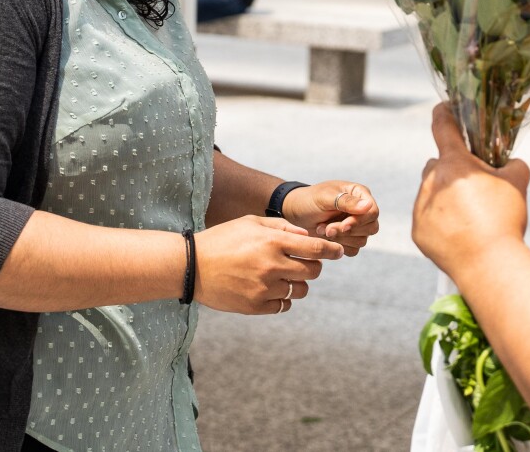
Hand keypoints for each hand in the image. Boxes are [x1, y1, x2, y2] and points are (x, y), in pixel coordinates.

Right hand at [193, 215, 343, 314]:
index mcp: (273, 242)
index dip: (332, 250)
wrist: (190, 266)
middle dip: (314, 266)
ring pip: (300, 290)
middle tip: (305, 264)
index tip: (339, 252)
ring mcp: (264, 288)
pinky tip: (272, 289)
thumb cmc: (222, 240)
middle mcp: (272, 265)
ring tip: (284, 277)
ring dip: (298, 284)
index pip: (315, 248)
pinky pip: (283, 305)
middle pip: (313, 271)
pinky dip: (283, 298)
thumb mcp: (251, 222)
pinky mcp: (255, 306)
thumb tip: (306, 234)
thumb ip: (281, 226)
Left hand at [281, 182, 380, 256]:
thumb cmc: (309, 200)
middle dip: (348, 231)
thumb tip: (368, 206)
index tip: (343, 226)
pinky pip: (353, 250)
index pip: (372, 211)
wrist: (295, 213)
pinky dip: (338, 246)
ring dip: (340, 239)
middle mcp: (361, 210)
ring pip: (362, 241)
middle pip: (371, 228)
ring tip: (322, 229)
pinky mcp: (349, 239)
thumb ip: (346, 202)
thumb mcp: (325, 197)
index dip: (359, 221)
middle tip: (327, 229)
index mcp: (359, 194)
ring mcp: (356, 225)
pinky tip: (325, 237)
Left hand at [413, 103, 529, 275]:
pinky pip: (427, 216)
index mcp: (455, 163)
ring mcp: (422, 207)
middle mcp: (432, 181)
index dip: (443, 113)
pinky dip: (440, 220)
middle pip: (437, 164)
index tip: (444, 108)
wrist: (490, 264)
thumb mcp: (518, 183)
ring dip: (445, 196)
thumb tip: (509, 163)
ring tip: (469, 215)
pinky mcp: (418, 230)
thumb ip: (513, 164)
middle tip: (474, 186)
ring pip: (431, 191)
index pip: (442, 127)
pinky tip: (460, 232)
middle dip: (452, 170)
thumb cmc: (505, 219)